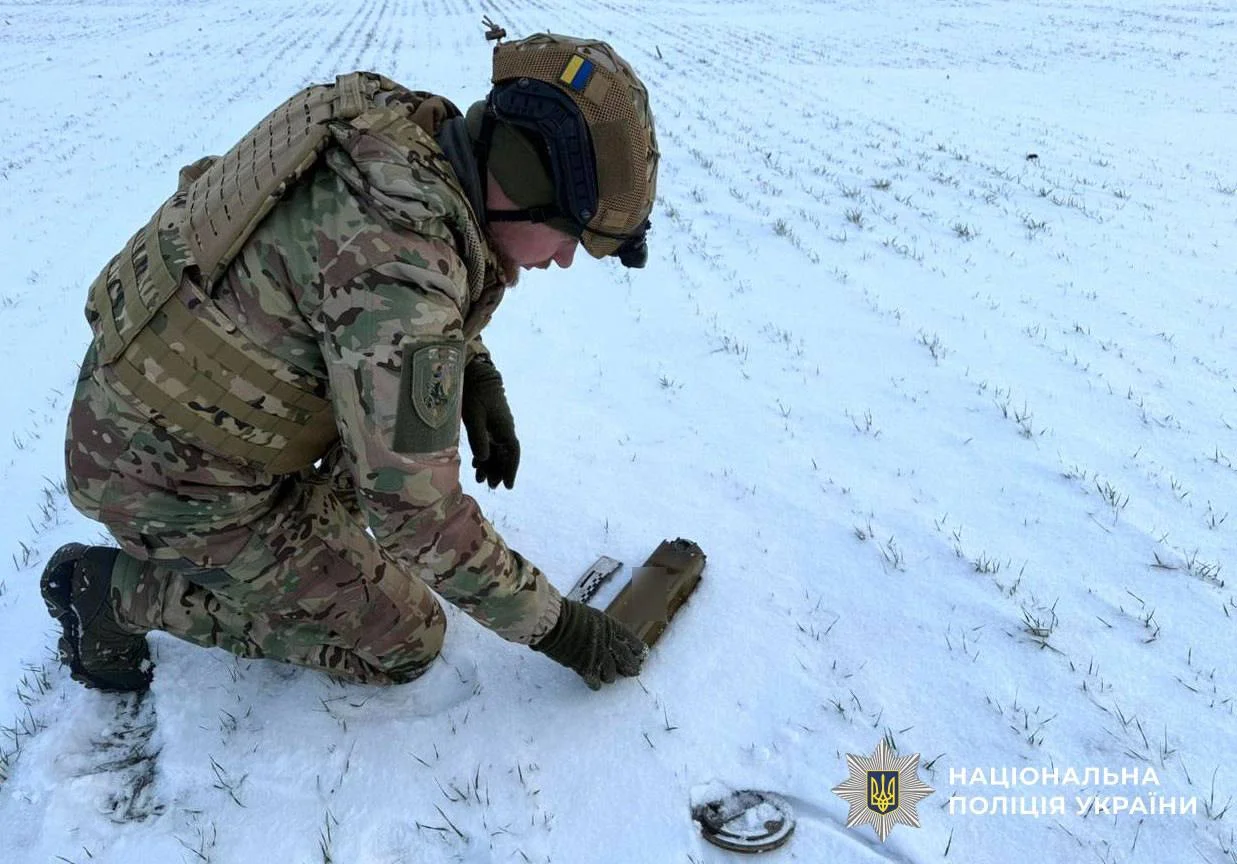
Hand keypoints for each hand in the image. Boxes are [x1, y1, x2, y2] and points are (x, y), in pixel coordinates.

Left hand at [461, 356, 519, 488]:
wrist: (475, 374)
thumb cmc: (475, 393)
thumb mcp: (474, 416)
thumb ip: (479, 438)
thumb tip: (484, 459)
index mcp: (504, 428)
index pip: (512, 453)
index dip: (510, 470)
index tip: (508, 486)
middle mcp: (504, 429)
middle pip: (505, 455)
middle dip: (499, 471)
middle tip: (491, 486)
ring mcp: (497, 426)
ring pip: (496, 451)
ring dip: (490, 465)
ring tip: (481, 479)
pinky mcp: (488, 422)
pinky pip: (490, 443)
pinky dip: (484, 455)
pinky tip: (477, 464)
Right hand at [532, 599, 647, 689]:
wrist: (555, 622)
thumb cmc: (567, 614)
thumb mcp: (591, 616)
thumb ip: (601, 628)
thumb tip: (604, 636)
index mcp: (610, 626)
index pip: (629, 639)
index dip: (636, 648)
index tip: (642, 654)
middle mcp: (607, 642)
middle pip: (624, 658)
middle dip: (630, 666)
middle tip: (634, 672)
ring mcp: (597, 656)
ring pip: (611, 673)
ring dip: (610, 676)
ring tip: (609, 678)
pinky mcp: (585, 667)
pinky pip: (595, 681)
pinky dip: (595, 684)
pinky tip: (595, 685)